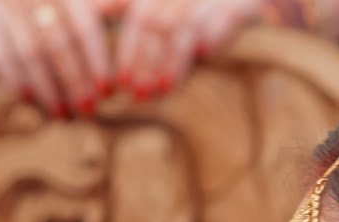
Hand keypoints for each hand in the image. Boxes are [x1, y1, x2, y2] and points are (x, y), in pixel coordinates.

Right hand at [0, 0, 115, 116]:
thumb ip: (110, 2)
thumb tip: (125, 20)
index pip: (85, 28)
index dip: (96, 62)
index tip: (106, 91)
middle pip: (58, 46)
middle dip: (74, 82)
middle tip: (87, 110)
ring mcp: (6, 6)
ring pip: (30, 54)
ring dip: (47, 89)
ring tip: (62, 113)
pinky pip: (0, 56)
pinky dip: (15, 80)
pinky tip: (30, 98)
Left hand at [112, 0, 266, 97]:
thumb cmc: (197, 4)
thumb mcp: (159, 2)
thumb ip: (124, 3)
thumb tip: (97, 9)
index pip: (140, 19)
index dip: (130, 52)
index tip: (121, 83)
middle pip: (159, 25)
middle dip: (148, 62)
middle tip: (140, 95)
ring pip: (186, 26)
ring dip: (174, 60)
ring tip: (164, 89)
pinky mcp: (241, 3)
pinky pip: (226, 15)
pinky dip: (215, 32)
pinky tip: (204, 53)